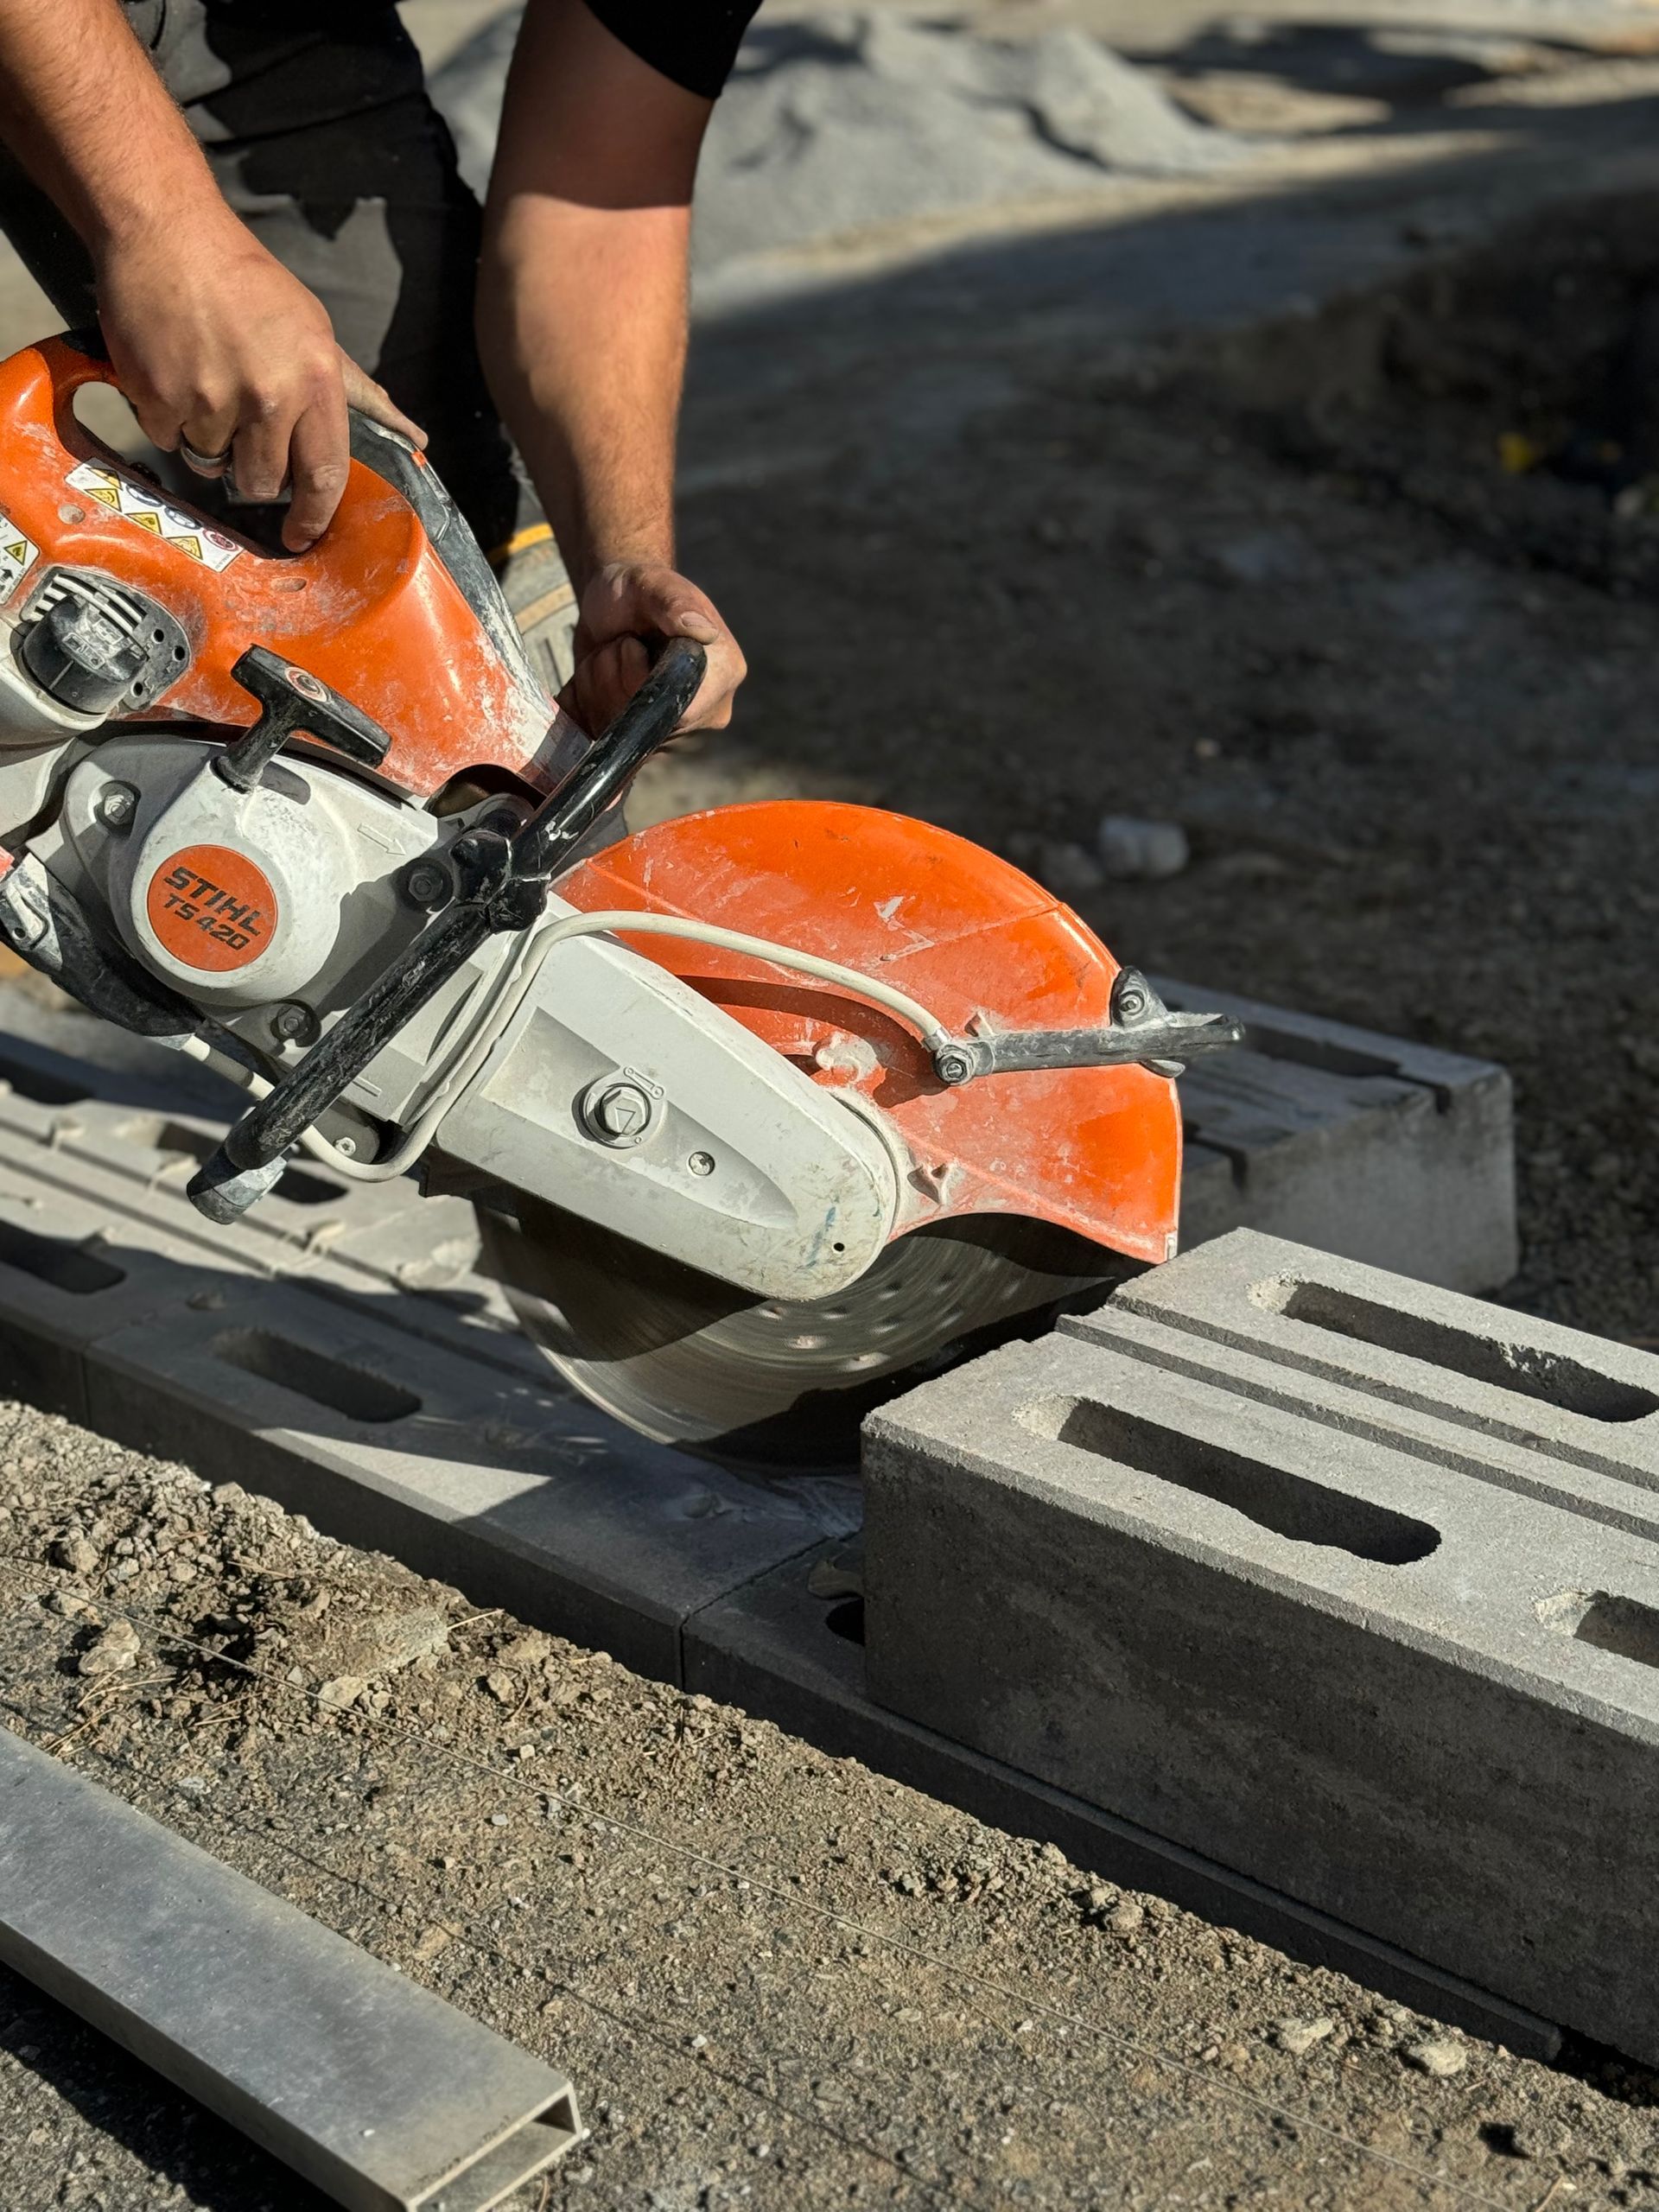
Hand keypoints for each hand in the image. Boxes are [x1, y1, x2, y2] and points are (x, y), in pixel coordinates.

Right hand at [93, 213, 424, 550]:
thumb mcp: (315, 329)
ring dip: (206, 437)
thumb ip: (356, 392)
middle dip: (252, 470)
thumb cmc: (245, 280)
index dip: (315, 515)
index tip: (304, 535)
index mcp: (315, 380)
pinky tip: (173, 370)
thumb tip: (412, 438)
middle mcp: (268, 395)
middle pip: (262, 481)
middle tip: (241, 427)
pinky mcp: (160, 396)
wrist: (166, 232)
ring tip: (205, 380)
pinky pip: (166, 438)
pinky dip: (166, 416)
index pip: (326, 473)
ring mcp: (212, 399)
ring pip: (210, 461)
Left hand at [563, 561, 745, 737]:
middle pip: (646, 725)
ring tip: (610, 656)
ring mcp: (674, 734)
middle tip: (620, 644)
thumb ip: (675, 603)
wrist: (612, 606)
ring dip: (597, 689)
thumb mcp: (651, 584)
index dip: (640, 683)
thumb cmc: (637, 590)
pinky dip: (587, 706)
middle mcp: (706, 714)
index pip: (682, 710)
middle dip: (614, 681)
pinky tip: (597, 678)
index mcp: (723, 675)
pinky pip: (602, 739)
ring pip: (619, 734)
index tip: (629, 644)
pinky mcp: (641, 744)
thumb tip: (702, 631)